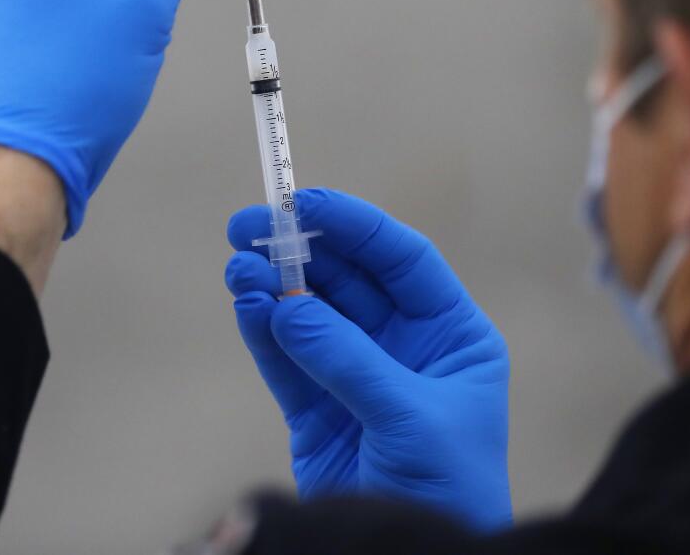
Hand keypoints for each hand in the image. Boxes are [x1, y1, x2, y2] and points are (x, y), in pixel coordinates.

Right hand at [224, 188, 511, 530]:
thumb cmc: (449, 488)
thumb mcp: (411, 418)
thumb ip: (349, 359)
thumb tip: (288, 303)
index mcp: (450, 337)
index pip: (402, 262)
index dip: (356, 225)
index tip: (306, 200)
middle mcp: (403, 347)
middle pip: (347, 279)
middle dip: (301, 250)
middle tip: (249, 226)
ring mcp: (355, 376)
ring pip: (308, 314)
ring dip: (273, 286)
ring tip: (239, 267)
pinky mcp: (315, 410)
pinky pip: (285, 358)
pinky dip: (262, 330)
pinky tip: (245, 303)